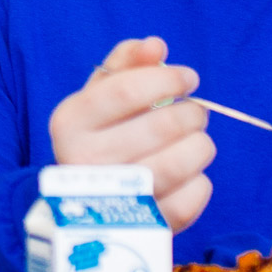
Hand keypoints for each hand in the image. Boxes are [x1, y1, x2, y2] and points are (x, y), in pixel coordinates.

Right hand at [48, 37, 215, 230]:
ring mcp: (112, 197)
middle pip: (163, 124)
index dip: (168, 78)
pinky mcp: (142, 226)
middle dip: (191, 113)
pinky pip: (192, 197)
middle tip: (193, 115)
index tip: (188, 79)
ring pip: (183, 160)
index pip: (128, 89)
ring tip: (196, 143)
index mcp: (70, 121)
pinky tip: (189, 177)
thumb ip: (125, 66)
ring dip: (201, 146)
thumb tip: (155, 45)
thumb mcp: (97, 99)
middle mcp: (84, 160)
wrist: (78, 208)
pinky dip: (201, 183)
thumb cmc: (97, 140)